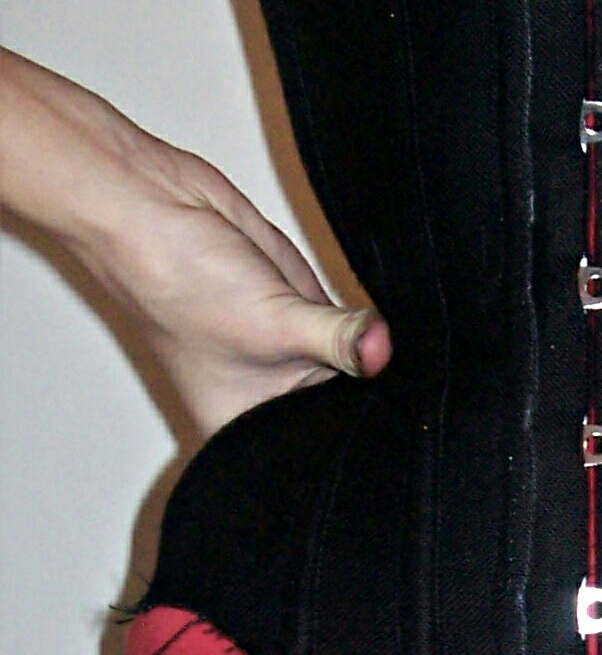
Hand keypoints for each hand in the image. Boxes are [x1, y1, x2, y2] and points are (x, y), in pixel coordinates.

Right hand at [96, 144, 392, 436]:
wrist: (156, 208)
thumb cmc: (180, 282)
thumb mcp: (276, 322)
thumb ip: (339, 339)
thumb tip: (383, 351)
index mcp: (245, 425)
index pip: (317, 445)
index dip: (354, 430)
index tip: (393, 414)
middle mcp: (266, 394)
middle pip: (340, 404)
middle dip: (364, 384)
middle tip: (387, 370)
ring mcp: (284, 350)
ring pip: (349, 362)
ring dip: (361, 347)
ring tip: (360, 339)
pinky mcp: (297, 309)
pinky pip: (346, 323)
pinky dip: (356, 318)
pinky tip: (370, 315)